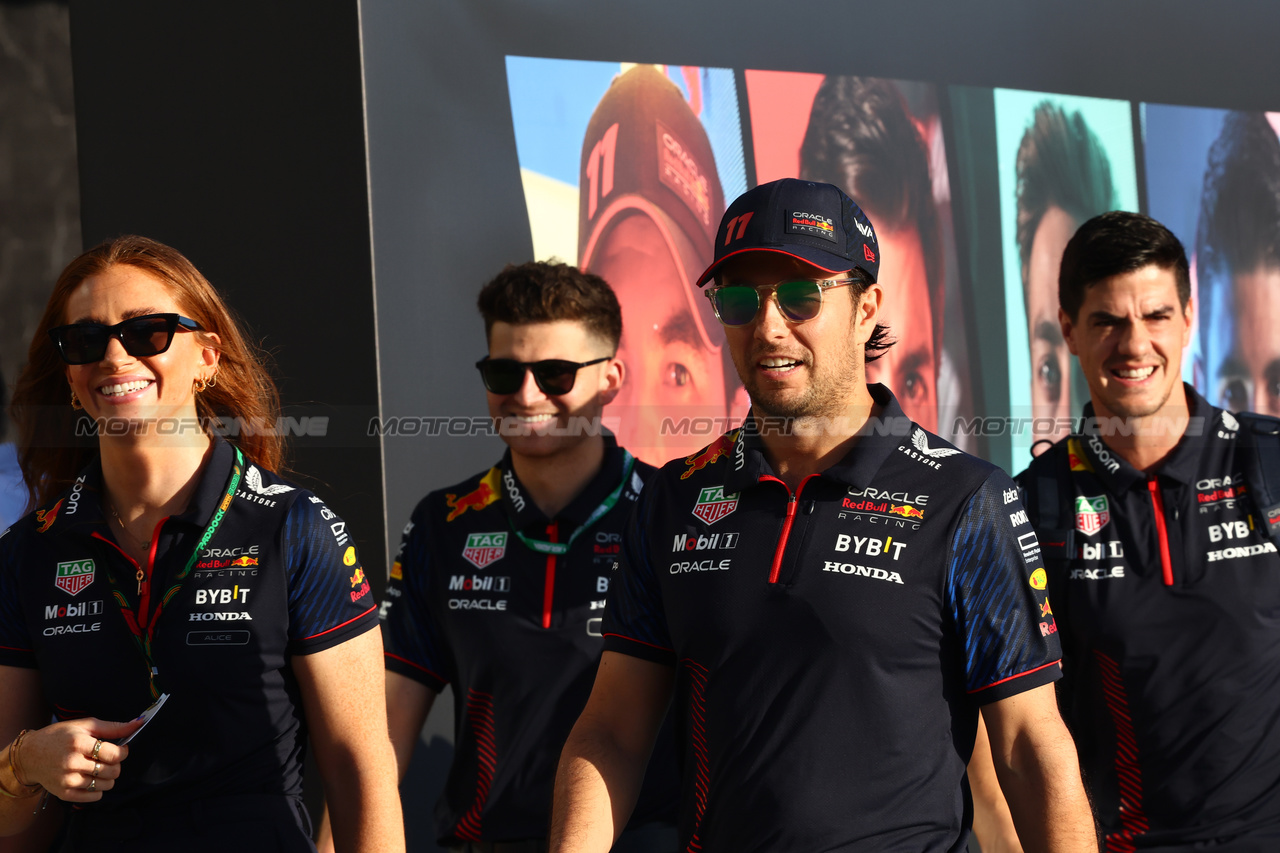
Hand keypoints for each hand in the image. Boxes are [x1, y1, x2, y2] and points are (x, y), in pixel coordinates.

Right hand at [17, 718, 143, 802]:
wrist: (29, 755)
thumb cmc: (59, 737)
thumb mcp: (84, 725)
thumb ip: (113, 727)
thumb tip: (138, 723)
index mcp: (78, 743)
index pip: (114, 754)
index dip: (123, 752)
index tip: (121, 749)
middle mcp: (72, 763)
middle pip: (112, 771)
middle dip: (116, 765)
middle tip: (108, 759)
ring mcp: (67, 780)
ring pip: (106, 785)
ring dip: (108, 777)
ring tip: (98, 768)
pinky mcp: (64, 793)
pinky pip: (94, 796)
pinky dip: (98, 788)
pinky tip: (90, 778)